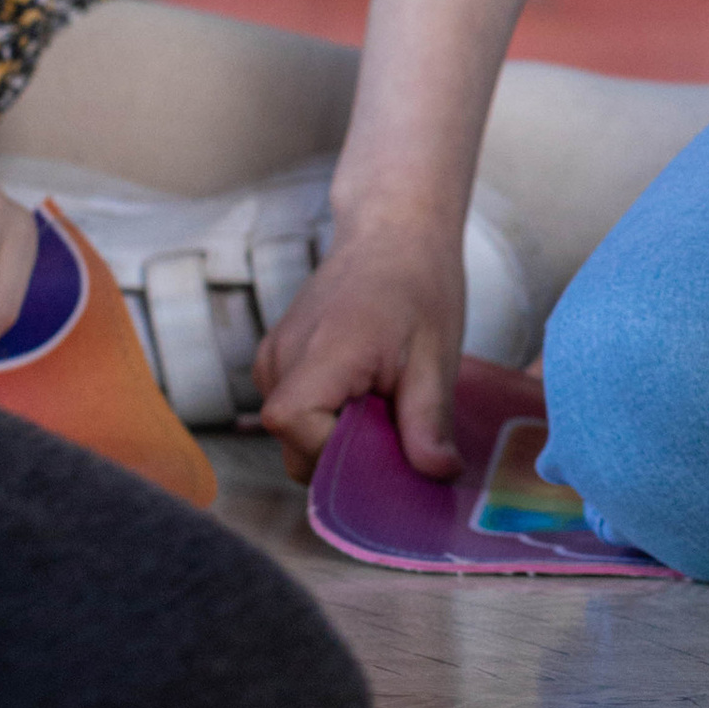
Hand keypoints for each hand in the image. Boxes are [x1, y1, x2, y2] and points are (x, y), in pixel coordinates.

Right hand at [255, 211, 464, 484]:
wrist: (394, 231)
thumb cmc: (418, 285)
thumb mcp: (435, 358)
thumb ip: (428, 423)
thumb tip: (437, 476)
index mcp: (317, 358)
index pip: (301, 439)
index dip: (346, 458)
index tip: (393, 449)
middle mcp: (279, 362)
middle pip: (296, 450)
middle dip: (348, 456)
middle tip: (401, 429)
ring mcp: (271, 360)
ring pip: (296, 436)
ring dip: (342, 435)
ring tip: (387, 399)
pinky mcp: (276, 360)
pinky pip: (297, 412)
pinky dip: (331, 416)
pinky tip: (368, 389)